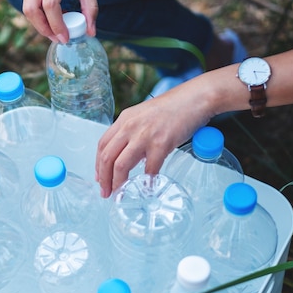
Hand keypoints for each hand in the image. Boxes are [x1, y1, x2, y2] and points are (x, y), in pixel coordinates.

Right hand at [21, 0, 97, 42]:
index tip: (66, 38)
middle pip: (31, 9)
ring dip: (40, 24)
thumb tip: (91, 32)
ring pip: (27, 8)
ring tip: (58, 29)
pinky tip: (54, 16)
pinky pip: (28, 3)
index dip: (57, 25)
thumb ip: (91, 7)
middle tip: (59, 39)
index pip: (49, 4)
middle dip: (44, 28)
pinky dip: (39, 15)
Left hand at [95, 81, 212, 197]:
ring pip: (121, 165)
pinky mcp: (161, 143)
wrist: (194, 98)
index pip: (102, 145)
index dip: (98, 164)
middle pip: (107, 157)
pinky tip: (147, 188)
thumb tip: (126, 154)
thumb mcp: (143, 115)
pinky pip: (149, 169)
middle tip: (106, 193)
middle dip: (104, 179)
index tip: (100, 178)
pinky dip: (147, 182)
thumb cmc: (172, 108)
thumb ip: (132, 132)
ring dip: (118, 183)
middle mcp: (130, 127)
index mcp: (124, 119)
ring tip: (120, 194)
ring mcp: (144, 135)